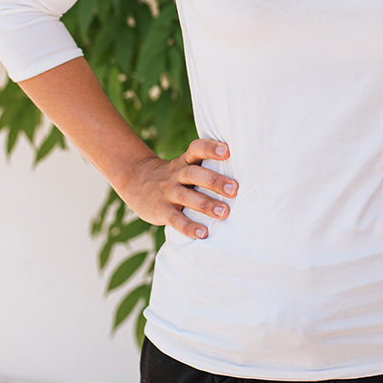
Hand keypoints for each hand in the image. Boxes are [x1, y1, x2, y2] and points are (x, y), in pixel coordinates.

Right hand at [120, 138, 236, 239]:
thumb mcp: (185, 165)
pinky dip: (189, 227)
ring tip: (224, 213)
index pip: (196, 149)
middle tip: (235, 189)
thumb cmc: (174, 176)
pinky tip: (203, 234)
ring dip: (206, 205)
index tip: (227, 150)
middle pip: (194, 174)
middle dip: (215, 181)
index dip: (210, 148)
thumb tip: (246, 173)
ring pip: (186, 197)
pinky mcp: (161, 210)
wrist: (136, 182)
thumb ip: (206, 167)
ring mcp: (167, 193)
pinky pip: (175, 219)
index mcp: (184, 161)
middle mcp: (176, 175)